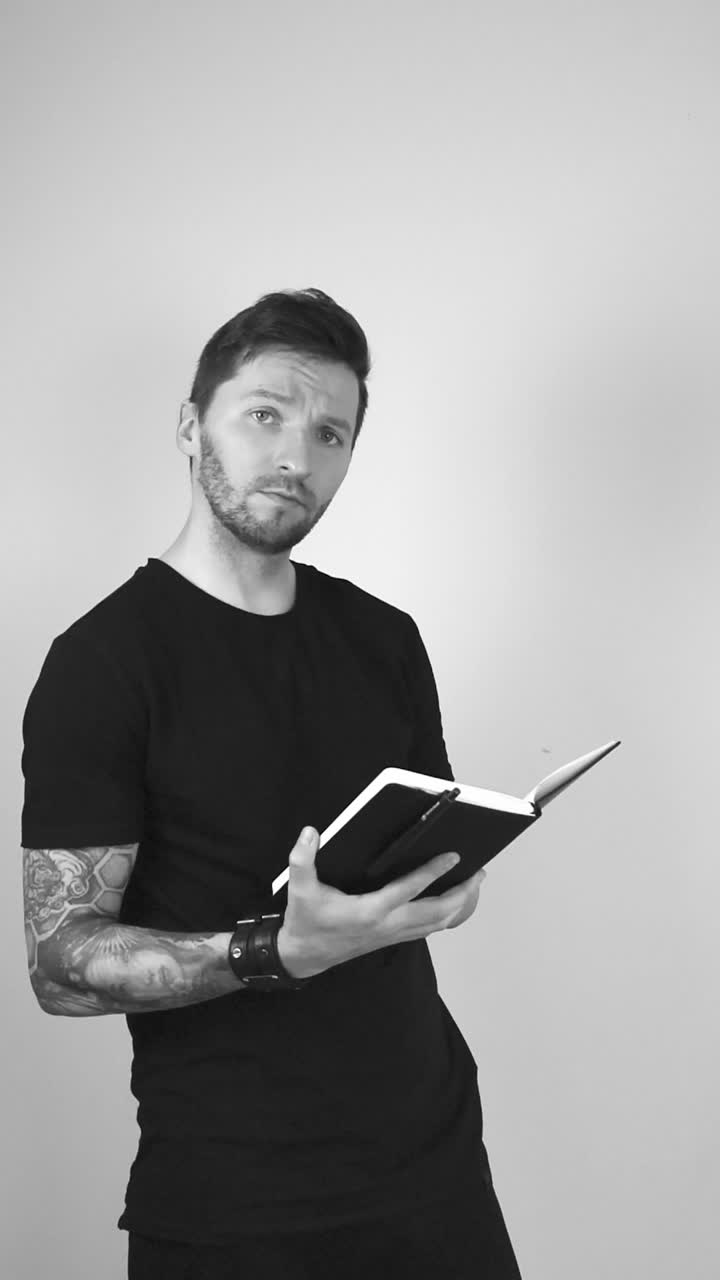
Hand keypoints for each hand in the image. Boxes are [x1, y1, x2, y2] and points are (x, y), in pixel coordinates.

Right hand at [277, 826, 486, 978]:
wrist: (304, 956)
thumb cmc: (306, 921)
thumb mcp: (300, 889)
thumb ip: (302, 860)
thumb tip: (310, 832)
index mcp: (370, 911)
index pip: (409, 889)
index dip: (433, 872)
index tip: (453, 856)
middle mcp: (388, 924)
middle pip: (437, 912)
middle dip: (462, 894)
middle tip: (479, 873)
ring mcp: (393, 934)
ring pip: (438, 924)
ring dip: (460, 906)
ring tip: (475, 885)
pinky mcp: (393, 938)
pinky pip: (429, 929)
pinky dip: (448, 917)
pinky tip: (455, 903)